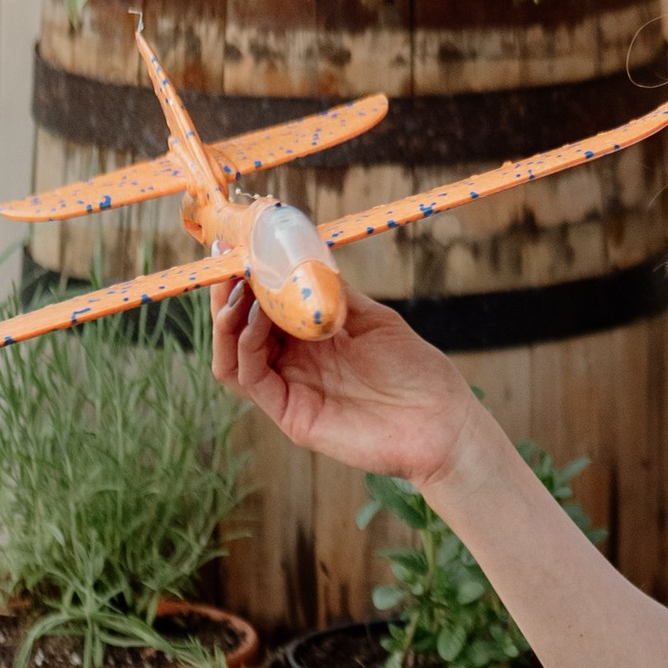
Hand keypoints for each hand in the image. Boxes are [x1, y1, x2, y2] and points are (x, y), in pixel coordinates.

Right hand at [212, 277, 475, 487]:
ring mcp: (290, 391)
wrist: (442, 420)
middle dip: (226, 296)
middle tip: (225, 263)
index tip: (236, 247)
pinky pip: (252, 379)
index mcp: (310, 341)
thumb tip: (305, 256)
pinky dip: (246, 345)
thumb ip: (335, 294)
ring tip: (236, 288)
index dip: (246, 282)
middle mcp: (293, 365)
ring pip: (232, 357)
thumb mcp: (373, 319)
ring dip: (227, 321)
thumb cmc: (416, 371)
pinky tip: (257, 317)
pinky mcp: (291, 414)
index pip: (261, 310)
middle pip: (237, 333)